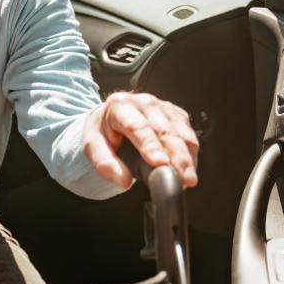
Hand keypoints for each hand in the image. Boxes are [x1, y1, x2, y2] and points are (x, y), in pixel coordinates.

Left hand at [84, 91, 199, 188]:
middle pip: (164, 130)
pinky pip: (189, 135)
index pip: (137, 126)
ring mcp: (163, 107)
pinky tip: (188, 170)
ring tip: (187, 180)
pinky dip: (190, 155)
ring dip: (187, 158)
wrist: (110, 119)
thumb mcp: (93, 147)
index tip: (159, 163)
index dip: (150, 145)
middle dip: (176, 156)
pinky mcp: (177, 115)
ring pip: (181, 133)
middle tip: (181, 179)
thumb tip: (123, 180)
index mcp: (119, 106)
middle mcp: (144, 102)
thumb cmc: (103, 134)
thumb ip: (105, 163)